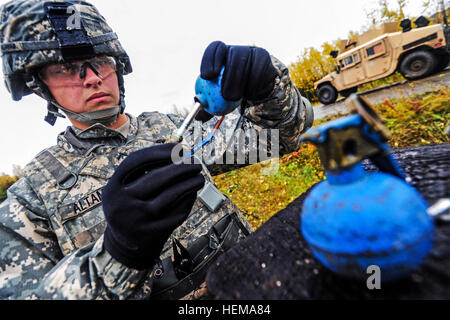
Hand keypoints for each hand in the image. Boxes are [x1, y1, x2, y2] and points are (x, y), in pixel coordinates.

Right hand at [102, 143, 204, 269]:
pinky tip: (194, 194)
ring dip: (189, 184)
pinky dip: (187, 202)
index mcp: (112, 187)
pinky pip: (175, 214)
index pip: (136, 161)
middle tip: (196, 163)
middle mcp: (121, 204)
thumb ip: (146, 169)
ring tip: (199, 177)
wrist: (123, 245)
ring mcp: (136, 220)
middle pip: (156, 177)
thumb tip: (177, 149)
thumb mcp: (126, 188)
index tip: (179, 148)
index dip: (158, 151)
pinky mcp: (150, 234)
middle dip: (180, 167)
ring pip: (169, 196)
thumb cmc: (130, 206)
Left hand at [200, 41, 277, 101]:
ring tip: (234, 98)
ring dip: (239, 83)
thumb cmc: (231, 92)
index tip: (207, 76)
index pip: (215, 48)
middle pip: (232, 55)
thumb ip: (208, 101)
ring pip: (246, 63)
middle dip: (228, 75)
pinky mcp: (263, 57)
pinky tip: (249, 94)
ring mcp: (251, 50)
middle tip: (224, 94)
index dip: (210, 60)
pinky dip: (253, 84)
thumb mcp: (218, 97)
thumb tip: (197, 107)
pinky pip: (258, 71)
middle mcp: (236, 48)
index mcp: (222, 52)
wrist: (255, 88)